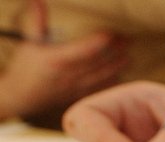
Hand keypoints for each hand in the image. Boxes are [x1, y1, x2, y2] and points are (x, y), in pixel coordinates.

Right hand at [0, 0, 127, 121]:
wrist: (22, 97)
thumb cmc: (26, 68)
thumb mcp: (27, 43)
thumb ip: (37, 22)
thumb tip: (39, 1)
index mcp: (57, 61)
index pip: (83, 51)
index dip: (99, 42)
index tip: (112, 34)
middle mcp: (69, 76)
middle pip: (97, 64)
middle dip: (114, 52)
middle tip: (128, 40)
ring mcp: (75, 88)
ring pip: (101, 78)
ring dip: (116, 67)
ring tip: (129, 57)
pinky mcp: (79, 97)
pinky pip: (99, 90)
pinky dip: (111, 83)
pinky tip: (122, 76)